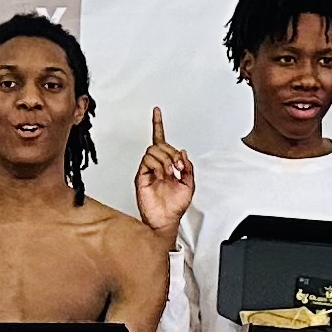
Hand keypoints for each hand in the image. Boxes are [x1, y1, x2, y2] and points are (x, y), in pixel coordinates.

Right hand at [133, 107, 195, 240]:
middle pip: (160, 145)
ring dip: (166, 159)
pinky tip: (163, 175)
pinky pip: (147, 161)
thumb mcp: (189, 184)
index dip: (158, 124)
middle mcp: (156, 165)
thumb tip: (182, 152)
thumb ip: (188, 166)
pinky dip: (158, 165)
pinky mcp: (141, 176)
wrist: (166, 220)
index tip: (157, 111)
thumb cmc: (174, 206)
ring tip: (171, 172)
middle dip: (172, 153)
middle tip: (178, 166)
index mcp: (167, 164)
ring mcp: (148, 170)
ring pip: (153, 151)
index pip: (160, 140)